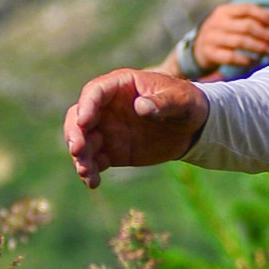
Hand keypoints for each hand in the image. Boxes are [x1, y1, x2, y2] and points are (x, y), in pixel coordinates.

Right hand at [64, 69, 207, 188]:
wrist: (193, 128)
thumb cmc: (187, 104)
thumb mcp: (181, 100)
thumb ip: (163, 102)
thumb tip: (141, 107)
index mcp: (120, 86)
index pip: (95, 92)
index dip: (87, 106)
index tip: (85, 123)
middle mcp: (106, 107)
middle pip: (79, 117)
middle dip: (75, 133)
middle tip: (77, 150)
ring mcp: (107, 129)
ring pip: (83, 141)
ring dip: (80, 157)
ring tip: (86, 172)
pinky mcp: (112, 151)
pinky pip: (94, 161)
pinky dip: (90, 172)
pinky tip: (93, 183)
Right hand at [191, 1, 268, 73]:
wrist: (198, 49)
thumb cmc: (224, 34)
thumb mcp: (234, 22)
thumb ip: (253, 18)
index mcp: (224, 11)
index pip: (246, 8)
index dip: (264, 15)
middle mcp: (216, 22)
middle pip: (246, 26)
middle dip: (265, 34)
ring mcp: (211, 38)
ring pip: (240, 42)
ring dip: (260, 48)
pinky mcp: (209, 53)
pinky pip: (231, 57)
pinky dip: (246, 60)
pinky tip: (255, 62)